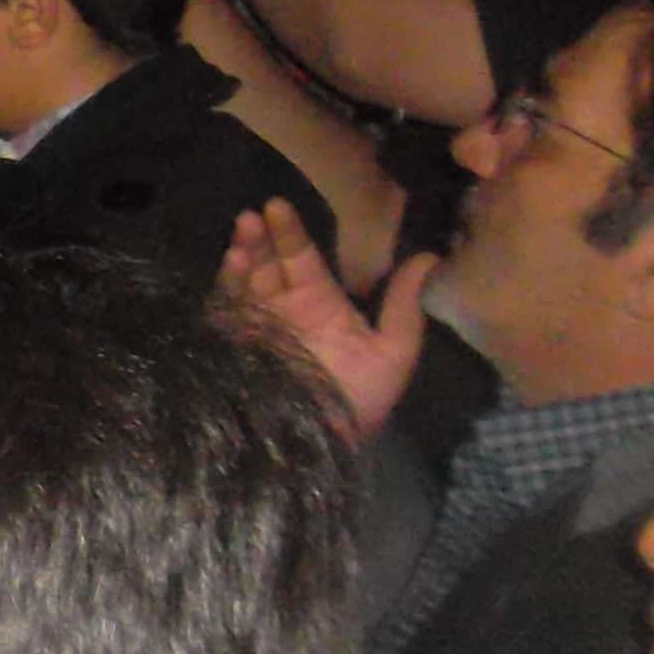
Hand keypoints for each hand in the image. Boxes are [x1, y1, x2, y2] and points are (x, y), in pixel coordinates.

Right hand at [222, 197, 431, 441]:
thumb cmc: (357, 402)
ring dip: (242, 254)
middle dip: (262, 237)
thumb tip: (429, 256)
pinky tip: (229, 265)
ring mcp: (255, 328)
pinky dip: (224, 286)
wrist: (320, 447)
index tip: (278, 206)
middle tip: (255, 213)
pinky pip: (224, 309)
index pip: (303, 261)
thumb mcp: (394, 353)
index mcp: (321, 307)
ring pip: (244, 281)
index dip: (291, 234)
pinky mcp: (231, 346)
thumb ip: (405, 306)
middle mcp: (284, 311)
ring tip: (240, 229)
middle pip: (269, 264)